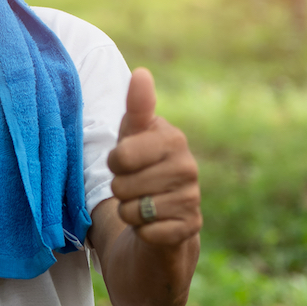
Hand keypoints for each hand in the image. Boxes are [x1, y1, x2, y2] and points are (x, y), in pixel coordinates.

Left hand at [106, 68, 201, 246]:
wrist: (161, 214)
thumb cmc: (142, 166)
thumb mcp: (134, 135)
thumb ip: (137, 106)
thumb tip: (141, 73)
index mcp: (173, 139)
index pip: (121, 156)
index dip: (115, 163)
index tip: (125, 161)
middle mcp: (189, 167)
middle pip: (123, 186)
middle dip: (121, 190)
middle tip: (136, 186)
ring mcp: (192, 199)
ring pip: (133, 211)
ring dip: (129, 212)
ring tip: (143, 203)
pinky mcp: (189, 228)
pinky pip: (146, 233)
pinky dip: (142, 232)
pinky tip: (155, 223)